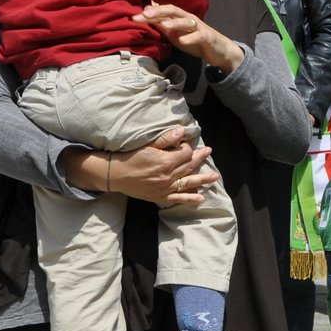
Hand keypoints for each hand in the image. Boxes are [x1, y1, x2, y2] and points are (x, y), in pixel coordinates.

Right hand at [68, 127, 217, 204]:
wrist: (115, 175)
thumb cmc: (131, 157)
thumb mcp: (148, 145)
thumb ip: (165, 140)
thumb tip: (182, 131)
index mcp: (165, 162)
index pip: (185, 153)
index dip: (187, 147)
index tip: (186, 143)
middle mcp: (168, 176)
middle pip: (190, 166)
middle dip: (200, 158)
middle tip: (209, 152)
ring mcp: (165, 188)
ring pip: (189, 182)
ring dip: (203, 179)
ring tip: (216, 177)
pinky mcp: (160, 196)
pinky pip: (178, 199)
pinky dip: (190, 198)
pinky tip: (201, 197)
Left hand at [132, 4, 241, 72]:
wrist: (218, 50)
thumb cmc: (194, 40)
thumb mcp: (174, 33)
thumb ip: (162, 25)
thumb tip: (145, 15)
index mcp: (179, 17)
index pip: (163, 11)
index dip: (149, 13)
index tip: (134, 17)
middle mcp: (188, 19)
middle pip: (174, 10)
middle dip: (159, 11)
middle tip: (145, 14)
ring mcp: (198, 27)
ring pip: (186, 21)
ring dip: (175, 23)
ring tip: (164, 26)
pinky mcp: (207, 37)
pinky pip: (199, 36)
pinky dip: (190, 38)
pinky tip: (182, 41)